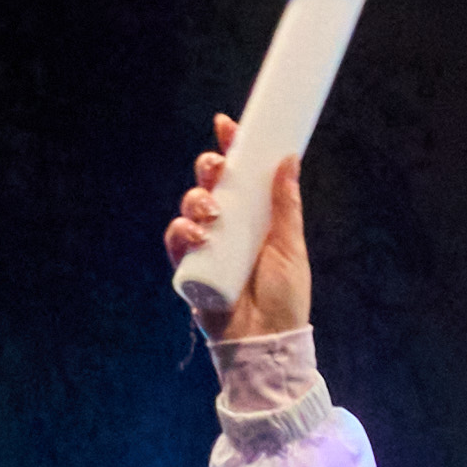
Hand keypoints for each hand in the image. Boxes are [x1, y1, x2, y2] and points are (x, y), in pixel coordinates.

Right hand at [168, 123, 312, 338]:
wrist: (268, 340)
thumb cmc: (284, 297)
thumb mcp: (290, 246)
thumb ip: (286, 206)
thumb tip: (288, 159)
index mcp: (254, 215)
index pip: (239, 174)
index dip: (231, 147)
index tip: (227, 125)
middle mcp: (228, 225)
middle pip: (209, 184)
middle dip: (209, 168)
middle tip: (219, 168)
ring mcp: (207, 245)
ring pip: (189, 206)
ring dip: (195, 200)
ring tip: (213, 213)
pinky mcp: (190, 267)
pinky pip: (176, 240)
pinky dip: (182, 232)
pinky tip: (197, 235)